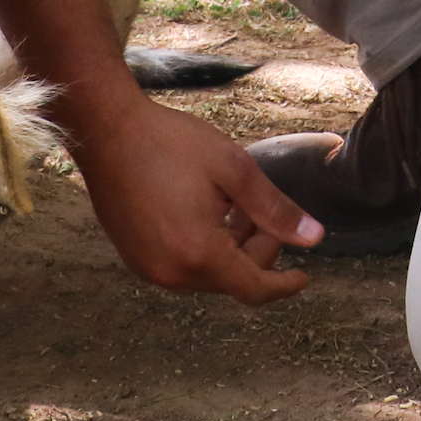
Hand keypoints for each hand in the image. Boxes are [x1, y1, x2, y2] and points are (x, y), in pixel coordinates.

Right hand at [62, 91, 321, 302]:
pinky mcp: (135, 258)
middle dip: (256, 248)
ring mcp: (149, 268)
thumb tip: (313, 238)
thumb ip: (275, 209)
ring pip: (209, 273)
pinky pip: (183, 265)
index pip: (254, 288)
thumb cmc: (169, 143)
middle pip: (233, 279)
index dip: (284, 285)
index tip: (304, 276)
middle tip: (257, 206)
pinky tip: (206, 210)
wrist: (107, 131)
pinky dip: (204, 247)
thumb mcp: (234, 169)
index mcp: (199, 253)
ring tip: (231, 202)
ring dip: (230, 246)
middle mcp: (171, 272)